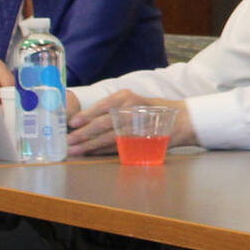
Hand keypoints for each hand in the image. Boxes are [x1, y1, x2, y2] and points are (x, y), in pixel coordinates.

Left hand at [67, 89, 195, 155]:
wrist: (181, 120)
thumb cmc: (151, 109)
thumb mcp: (133, 100)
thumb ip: (112, 108)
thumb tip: (82, 119)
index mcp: (128, 97)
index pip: (104, 106)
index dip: (86, 115)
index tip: (72, 123)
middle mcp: (132, 110)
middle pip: (104, 123)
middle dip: (83, 133)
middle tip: (68, 140)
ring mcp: (137, 127)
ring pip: (109, 137)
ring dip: (89, 145)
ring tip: (74, 150)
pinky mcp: (141, 141)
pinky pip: (117, 146)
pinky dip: (102, 150)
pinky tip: (91, 152)